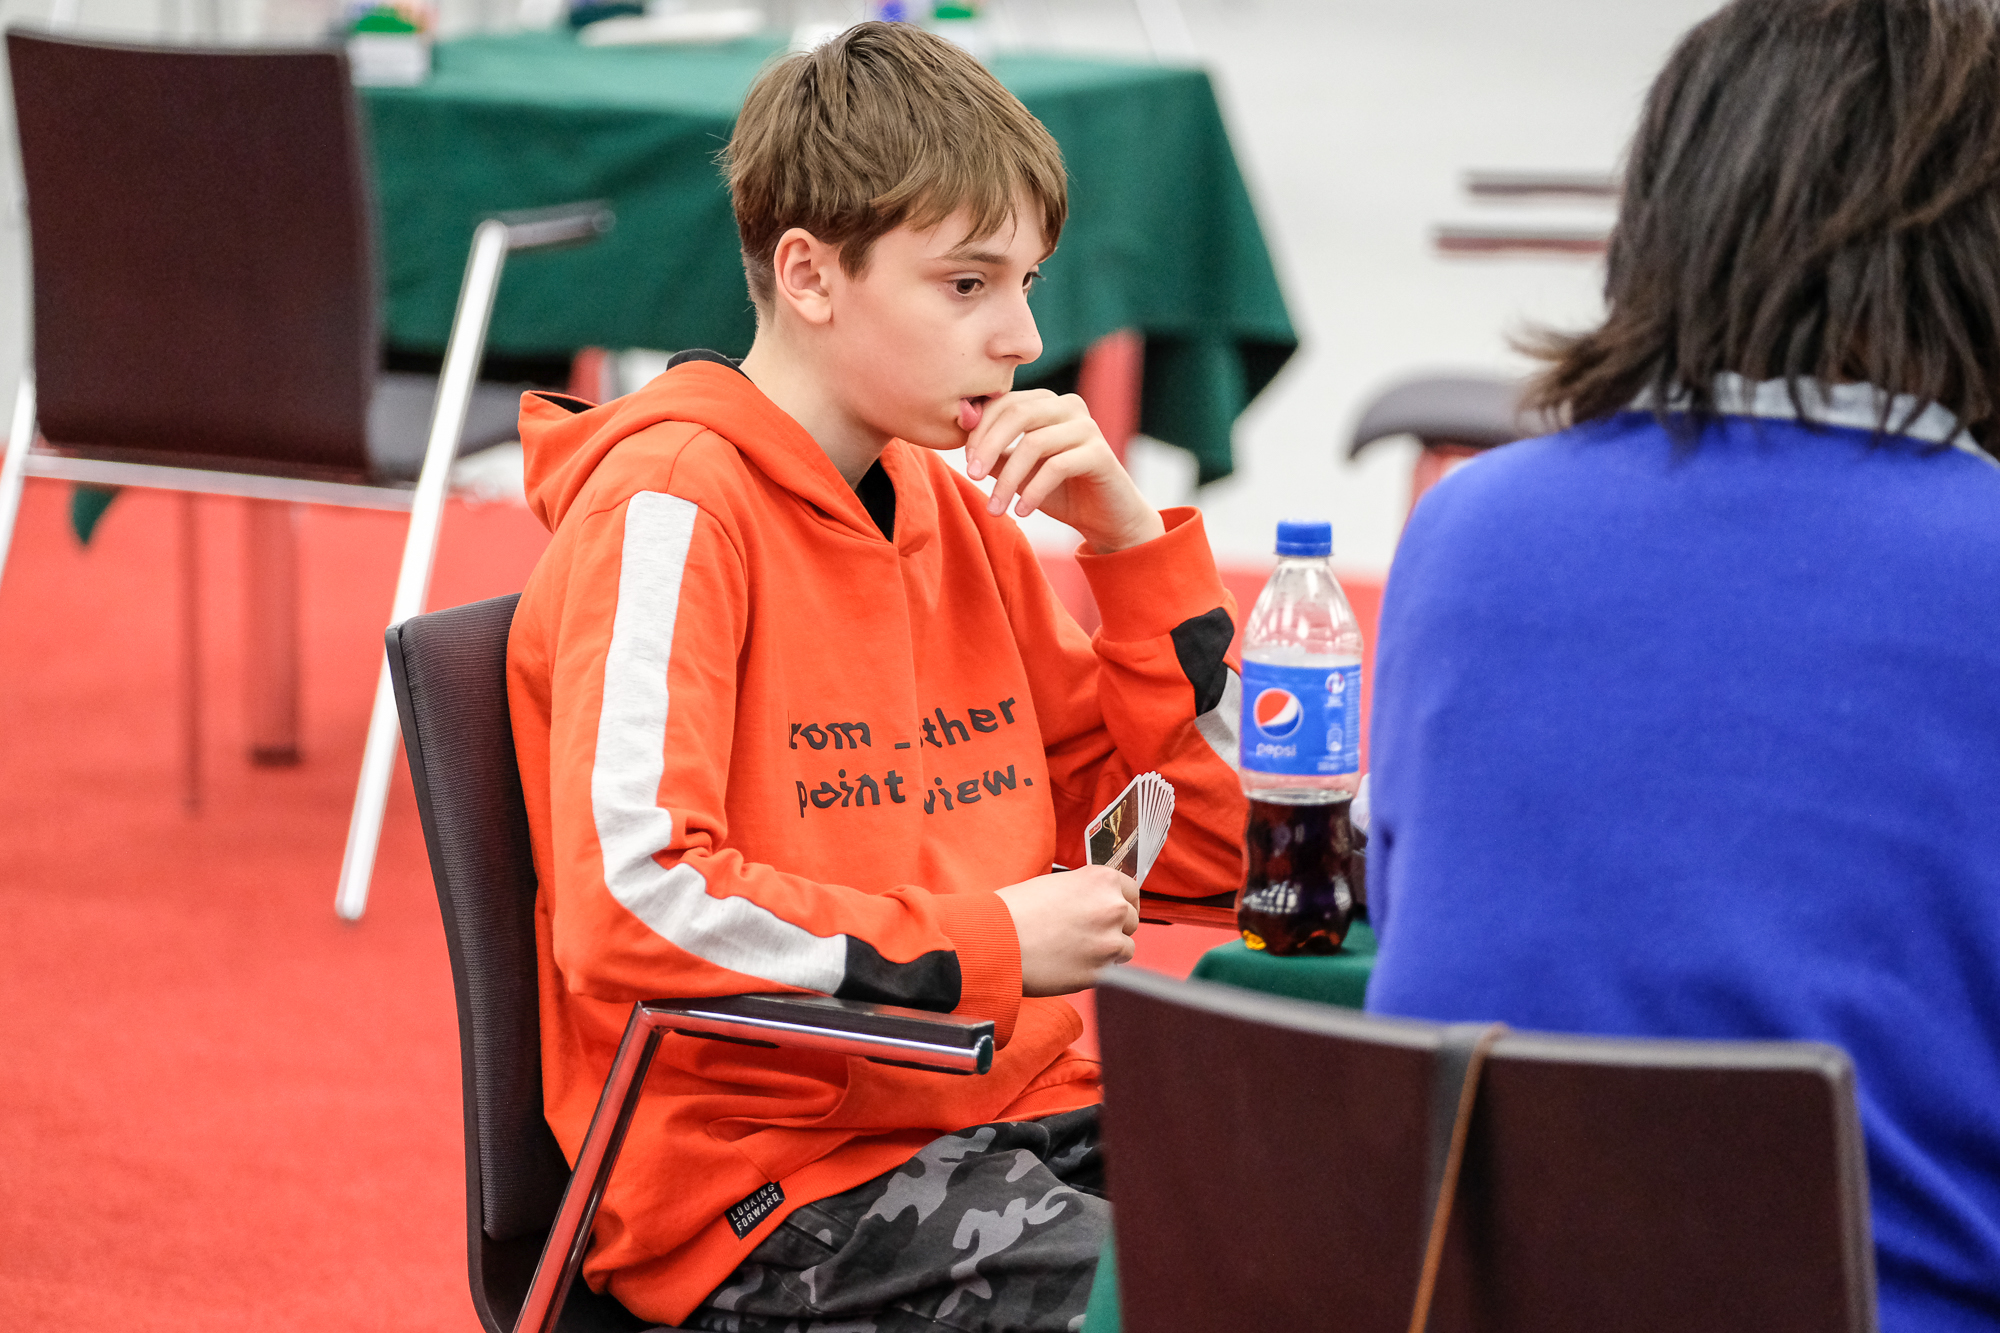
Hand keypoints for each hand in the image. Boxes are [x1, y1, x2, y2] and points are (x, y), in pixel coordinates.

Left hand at [963, 390, 1165, 553]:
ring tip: (995, 509)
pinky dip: (1034, 491)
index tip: (965, 462)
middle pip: (1018, 414)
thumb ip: (995, 452)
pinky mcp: (1100, 453)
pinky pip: (1057, 466)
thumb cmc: (1058, 490)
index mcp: (1046, 402)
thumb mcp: (1019, 470)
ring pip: (1035, 443)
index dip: (980, 430)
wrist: (1104, 518)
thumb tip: (961, 438)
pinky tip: (1022, 512)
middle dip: (989, 447)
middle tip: (971, 477)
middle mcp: (1068, 406)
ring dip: (1009, 480)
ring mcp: (1087, 426)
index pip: (1004, 402)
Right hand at [996, 866, 1141, 995]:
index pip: (1132, 891)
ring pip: (1126, 948)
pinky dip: (1094, 970)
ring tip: (1078, 950)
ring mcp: (1109, 942)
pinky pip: (1108, 972)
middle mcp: (1112, 908)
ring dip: (1108, 951)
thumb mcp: (1056, 883)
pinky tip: (1070, 964)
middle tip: (1088, 933)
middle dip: (1114, 927)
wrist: (998, 940)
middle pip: (1131, 920)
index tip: (1112, 911)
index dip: (1121, 902)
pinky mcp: (1099, 972)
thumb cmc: (1016, 909)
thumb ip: (1085, 892)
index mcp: (1102, 880)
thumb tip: (1096, 904)